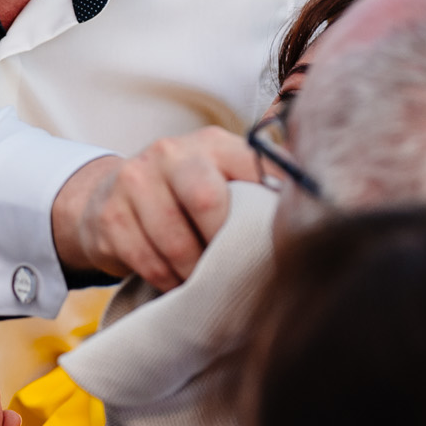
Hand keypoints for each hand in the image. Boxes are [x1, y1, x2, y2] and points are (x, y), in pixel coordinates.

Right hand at [51, 127, 260, 290]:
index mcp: (212, 143)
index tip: (276, 242)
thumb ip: (262, 187)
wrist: (108, 198)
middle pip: (208, 201)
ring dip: (196, 273)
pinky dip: (169, 281)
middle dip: (225, 245)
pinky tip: (177, 282)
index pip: (254, 169)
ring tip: (206, 281)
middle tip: (233, 268)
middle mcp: (171, 153)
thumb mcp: (221, 178)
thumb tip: (316, 208)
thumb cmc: (183, 196)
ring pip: (177, 243)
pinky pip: (150, 263)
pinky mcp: (111, 216)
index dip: (269, 212)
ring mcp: (136, 181)